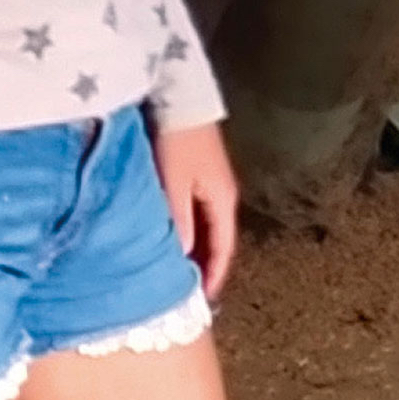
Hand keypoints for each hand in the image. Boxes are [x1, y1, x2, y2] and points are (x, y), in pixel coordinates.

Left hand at [154, 117, 240, 300]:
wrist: (180, 99)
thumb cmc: (176, 143)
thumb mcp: (175, 185)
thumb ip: (180, 222)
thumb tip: (184, 257)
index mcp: (223, 201)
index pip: (223, 249)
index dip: (214, 276)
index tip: (202, 300)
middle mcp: (224, 195)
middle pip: (219, 241)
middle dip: (207, 267)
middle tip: (189, 292)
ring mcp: (214, 184)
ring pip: (209, 228)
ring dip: (199, 250)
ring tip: (180, 270)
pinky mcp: (202, 174)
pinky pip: (200, 214)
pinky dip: (193, 232)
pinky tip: (177, 238)